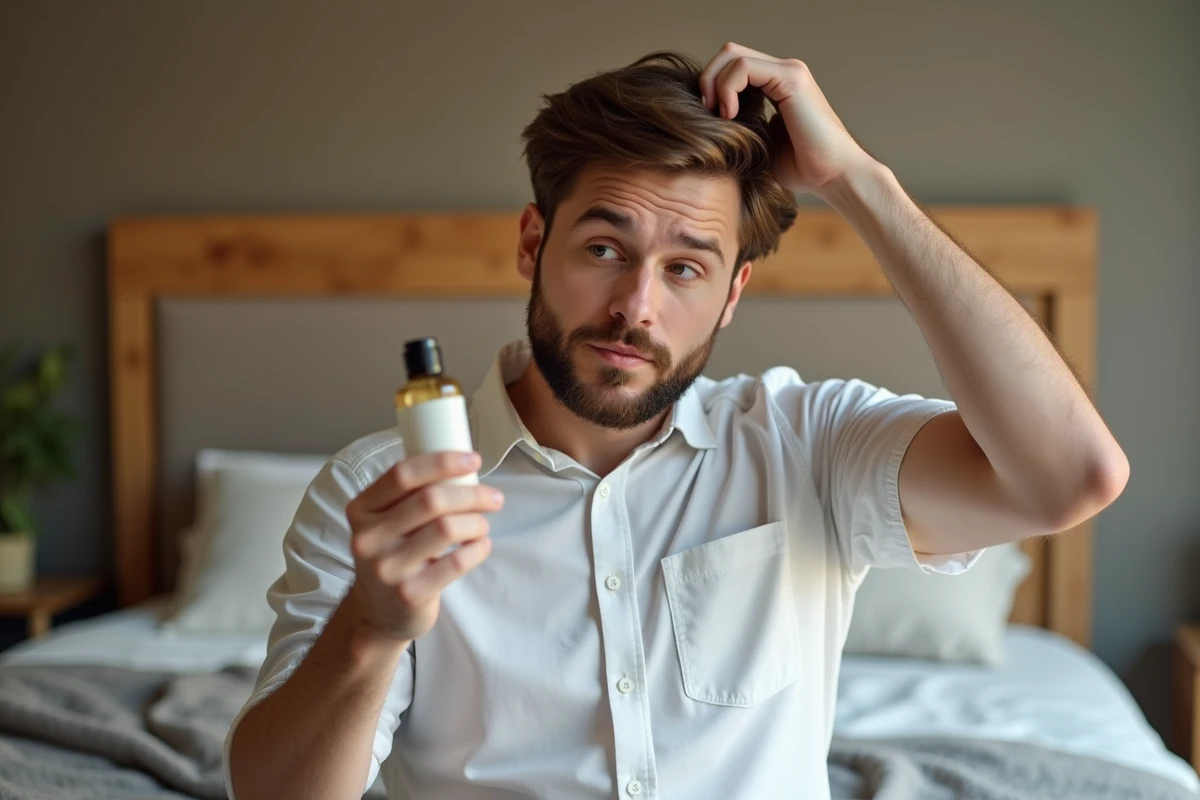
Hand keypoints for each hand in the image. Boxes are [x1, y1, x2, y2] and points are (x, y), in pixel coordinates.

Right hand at [344, 450, 503, 642]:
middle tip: (494, 497)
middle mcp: (368, 538)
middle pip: (431, 500)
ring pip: (447, 528)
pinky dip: (478, 549)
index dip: (442, 462)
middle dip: (472, 494)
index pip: (403, 474)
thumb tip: (462, 465)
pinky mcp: (410, 594)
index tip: (473, 459)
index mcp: (361, 510)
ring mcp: (387, 568)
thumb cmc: (394, 555)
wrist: (379, 613)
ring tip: (483, 525)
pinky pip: (457, 562)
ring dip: (477, 522)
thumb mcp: (386, 523)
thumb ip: (410, 496)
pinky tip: (481, 546)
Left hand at [698, 42, 876, 196]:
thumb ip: (740, 126)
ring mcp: (789, 72)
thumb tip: (708, 124)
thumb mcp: (759, 144)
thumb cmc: (802, 169)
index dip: (712, 87)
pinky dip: (727, 89)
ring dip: (714, 84)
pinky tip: (730, 115)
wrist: (833, 176)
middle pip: (729, 53)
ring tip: (720, 116)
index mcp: (776, 85)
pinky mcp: (791, 78)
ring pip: (732, 55)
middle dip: (708, 80)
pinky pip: (743, 67)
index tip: (708, 118)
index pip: (732, 67)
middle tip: (706, 112)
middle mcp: (783, 72)